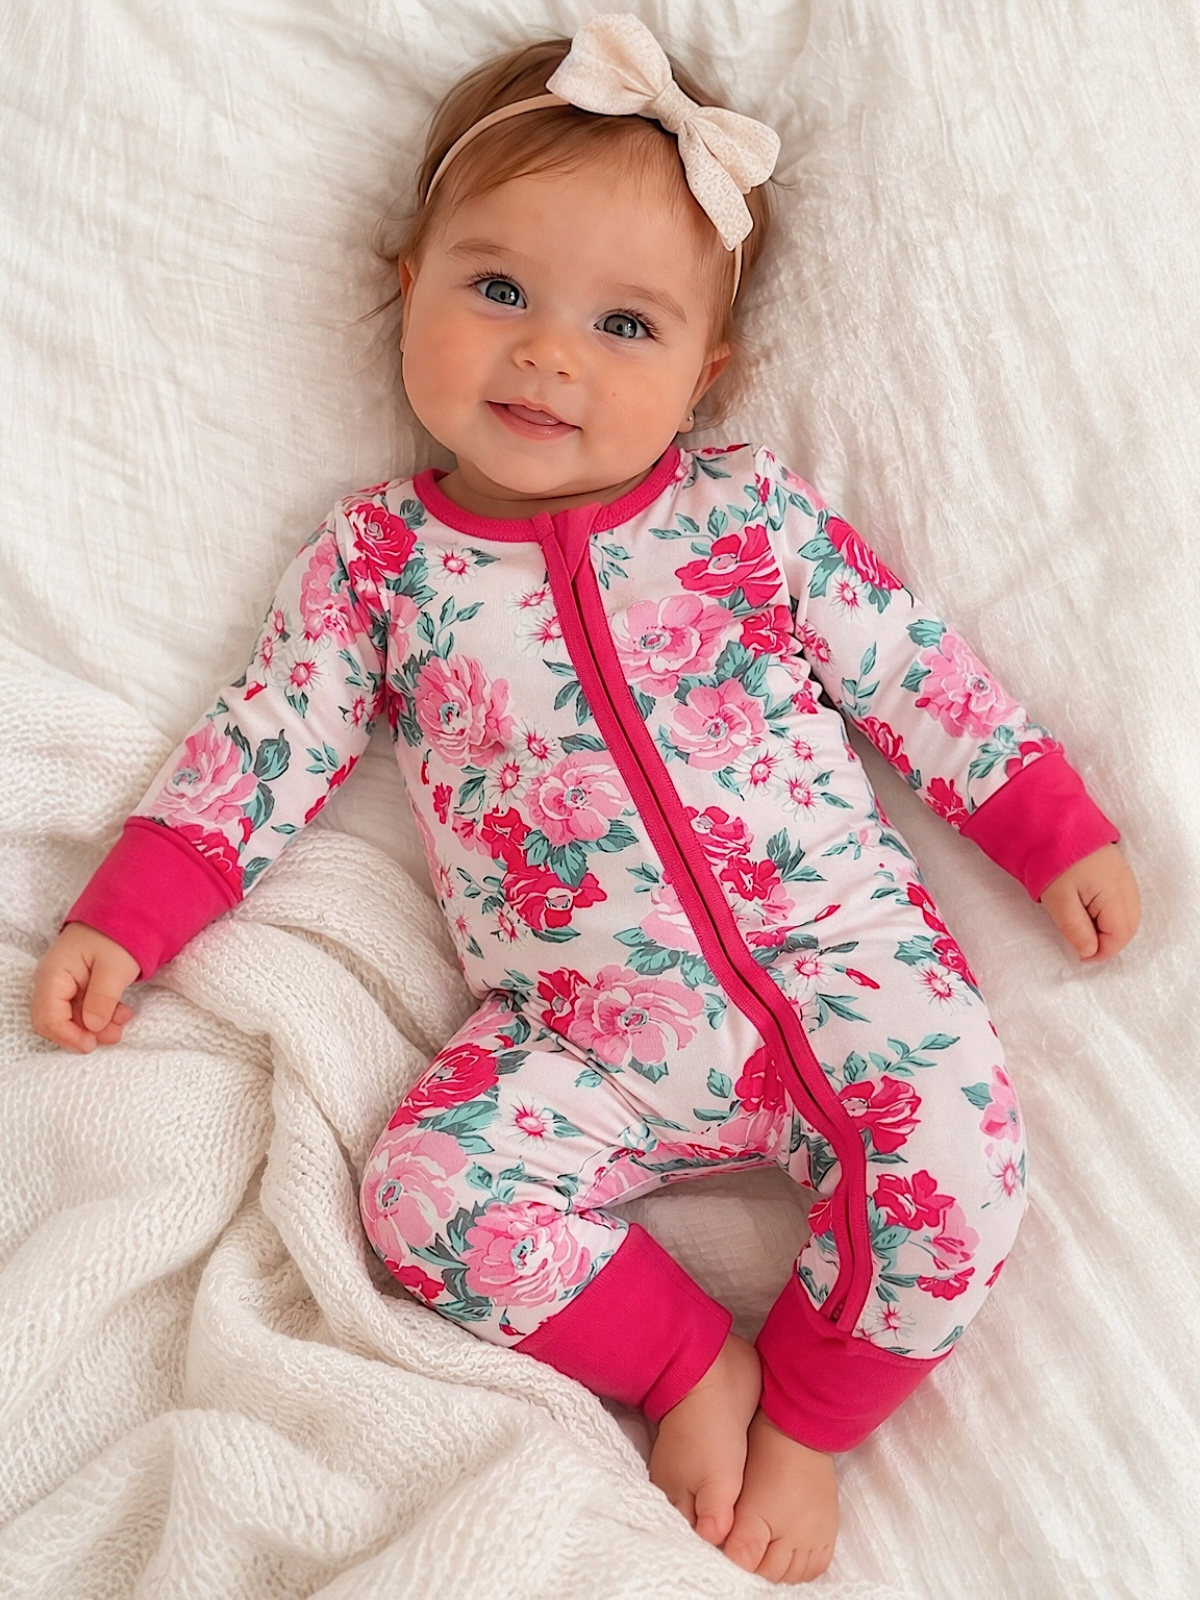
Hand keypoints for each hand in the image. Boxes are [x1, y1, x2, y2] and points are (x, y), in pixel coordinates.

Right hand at [31, 923, 140, 1052]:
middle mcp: (52, 981)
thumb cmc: (118, 936)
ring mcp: (63, 984)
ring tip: (124, 1019)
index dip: (68, 1036)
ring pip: (71, 1018)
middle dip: (84, 1033)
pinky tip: (121, 1013)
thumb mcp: (115, 968)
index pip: (48, 1018)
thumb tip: (92, 1027)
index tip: (92, 1044)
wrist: (126, 914)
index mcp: (54, 975)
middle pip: (56, 1022)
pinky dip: (100, 1016)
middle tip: (115, 1034)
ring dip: (96, 1026)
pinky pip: (82, 1009)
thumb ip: (102, 999)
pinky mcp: (76, 986)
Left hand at [1040, 844, 1139, 962]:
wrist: (1053, 823)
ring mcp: (1125, 877)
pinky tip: (1091, 913)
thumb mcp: (1059, 901)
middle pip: (1128, 928)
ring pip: (1128, 916)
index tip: (1080, 956)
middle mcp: (1127, 886)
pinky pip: (1124, 901)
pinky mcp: (1118, 871)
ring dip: (1111, 929)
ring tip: (1084, 929)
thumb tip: (1090, 952)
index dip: (1101, 952)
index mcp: (1115, 895)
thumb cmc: (1054, 861)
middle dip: (1109, 942)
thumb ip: (1076, 929)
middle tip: (1083, 945)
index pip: (1119, 936)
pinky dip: (1112, 914)